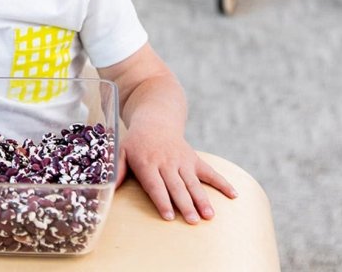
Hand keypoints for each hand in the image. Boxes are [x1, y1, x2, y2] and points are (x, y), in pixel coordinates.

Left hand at [115, 125, 237, 223]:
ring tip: (209, 216)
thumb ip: (117, 170)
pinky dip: (223, 183)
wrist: (156, 120)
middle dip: (184, 205)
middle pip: (176, 187)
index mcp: (147, 163)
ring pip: (193, 182)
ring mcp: (182, 161)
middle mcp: (166, 162)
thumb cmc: (136, 142)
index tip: (168, 216)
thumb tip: (108, 189)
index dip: (162, 201)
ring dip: (202, 199)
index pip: (155, 185)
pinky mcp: (194, 159)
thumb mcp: (121, 151)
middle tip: (192, 221)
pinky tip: (234, 195)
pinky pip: (210, 172)